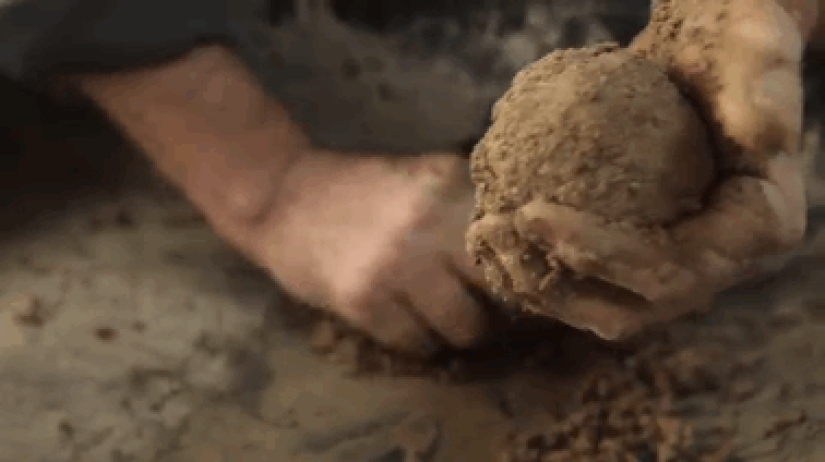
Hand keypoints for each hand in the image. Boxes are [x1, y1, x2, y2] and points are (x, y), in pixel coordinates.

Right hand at [76, 45, 486, 355]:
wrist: (281, 196)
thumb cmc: (360, 191)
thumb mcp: (420, 180)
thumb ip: (467, 206)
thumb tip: (524, 252)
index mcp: (450, 183)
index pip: (514, 239)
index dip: (522, 266)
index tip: (520, 282)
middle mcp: (429, 221)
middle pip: (500, 287)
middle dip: (496, 304)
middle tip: (482, 306)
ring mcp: (396, 263)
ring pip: (464, 327)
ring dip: (456, 331)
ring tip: (439, 318)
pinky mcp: (363, 300)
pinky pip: (416, 344)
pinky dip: (416, 342)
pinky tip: (403, 322)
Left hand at [468, 0, 811, 340]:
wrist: (703, 54)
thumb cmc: (725, 40)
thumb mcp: (749, 39)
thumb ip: (762, 79)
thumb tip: (761, 135)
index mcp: (757, 226)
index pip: (675, 268)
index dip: (602, 256)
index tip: (530, 214)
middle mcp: (717, 262)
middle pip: (630, 309)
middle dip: (553, 283)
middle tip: (491, 231)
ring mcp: (673, 266)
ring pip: (598, 308)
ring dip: (532, 284)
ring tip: (480, 236)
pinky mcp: (634, 257)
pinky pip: (578, 280)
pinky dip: (532, 266)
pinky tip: (487, 231)